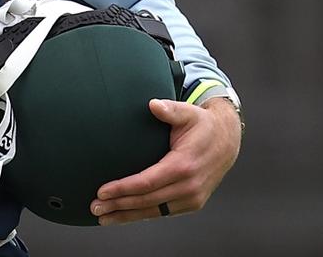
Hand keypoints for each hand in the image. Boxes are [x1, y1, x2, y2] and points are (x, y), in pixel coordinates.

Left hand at [91, 98, 241, 224]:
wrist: (227, 142)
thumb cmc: (202, 125)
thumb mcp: (188, 113)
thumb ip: (170, 109)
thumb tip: (153, 104)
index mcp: (184, 165)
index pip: (147, 182)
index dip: (123, 188)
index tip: (101, 191)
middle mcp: (189, 186)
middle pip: (147, 200)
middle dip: (118, 205)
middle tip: (94, 208)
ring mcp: (193, 197)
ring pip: (154, 211)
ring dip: (127, 215)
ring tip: (103, 217)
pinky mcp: (192, 203)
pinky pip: (163, 212)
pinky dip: (142, 215)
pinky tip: (123, 215)